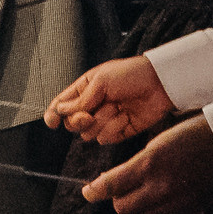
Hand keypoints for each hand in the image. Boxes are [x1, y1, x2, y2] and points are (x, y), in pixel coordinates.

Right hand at [45, 55, 170, 142]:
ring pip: (88, 134)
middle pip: (72, 124)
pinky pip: (105, 139)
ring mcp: (105, 120)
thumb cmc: (131, 74)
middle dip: (79, 120)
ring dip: (102, 122)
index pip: (61, 105)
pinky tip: (126, 116)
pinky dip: (114, 128)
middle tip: (89, 114)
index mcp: (84, 90)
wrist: (160, 84)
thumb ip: (79, 100)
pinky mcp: (119, 131)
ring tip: (117, 107)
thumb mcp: (100, 81)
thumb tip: (60, 111)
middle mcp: (92, 106)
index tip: (52, 122)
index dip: (53, 115)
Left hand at [80, 113, 212, 213]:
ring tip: (143, 193)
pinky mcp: (188, 210)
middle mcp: (160, 186)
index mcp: (149, 164)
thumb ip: (135, 165)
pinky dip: (155, 213)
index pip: (111, 186)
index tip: (88, 192)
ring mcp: (175, 201)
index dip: (94, 191)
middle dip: (118, 198)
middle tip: (123, 187)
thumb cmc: (191, 135)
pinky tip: (161, 198)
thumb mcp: (157, 143)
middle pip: (122, 207)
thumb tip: (111, 182)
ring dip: (136, 208)